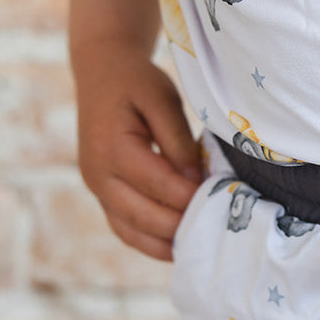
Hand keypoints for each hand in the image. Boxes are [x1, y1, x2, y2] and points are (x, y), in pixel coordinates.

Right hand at [74, 46, 201, 260]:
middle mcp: (97, 174)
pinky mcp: (101, 195)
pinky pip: (124, 229)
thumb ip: (178, 141)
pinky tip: (178, 245)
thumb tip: (195, 180)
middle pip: (143, 216)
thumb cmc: (136, 82)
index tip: (223, 202)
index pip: (158, 185)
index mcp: (111, 148)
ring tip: (202, 246)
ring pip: (130, 232)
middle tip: (219, 230)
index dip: (192, 197)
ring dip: (165, 244)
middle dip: (182, 225)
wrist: (100, 73)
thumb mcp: (162, 99)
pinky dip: (150, 242)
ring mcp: (95, 189)